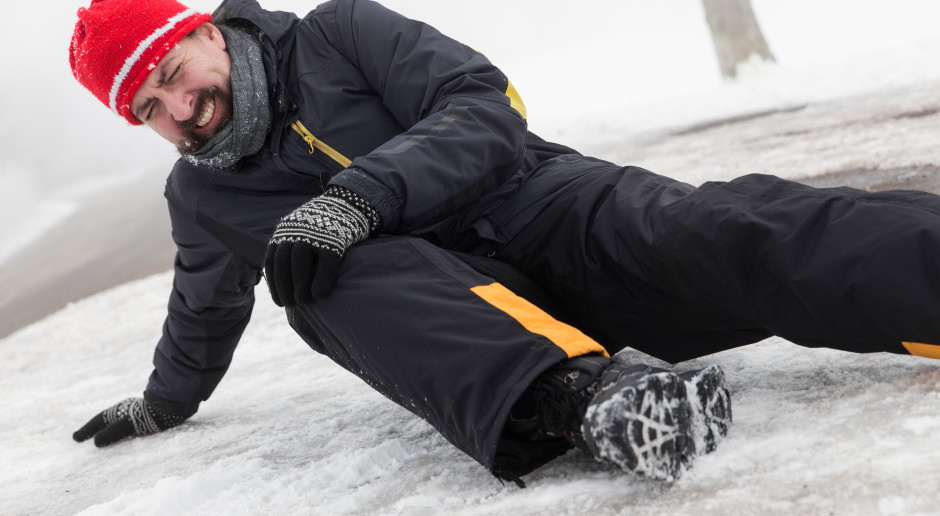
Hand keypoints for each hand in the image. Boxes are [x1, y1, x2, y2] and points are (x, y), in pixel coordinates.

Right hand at [73, 398, 185, 446]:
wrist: (177, 405)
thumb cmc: (152, 415)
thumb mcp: (130, 424)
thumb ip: (112, 433)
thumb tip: (96, 442)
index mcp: (120, 409)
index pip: (99, 420)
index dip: (87, 430)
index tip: (75, 439)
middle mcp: (127, 408)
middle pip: (107, 420)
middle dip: (95, 428)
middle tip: (82, 438)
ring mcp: (138, 411)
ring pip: (118, 421)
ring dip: (108, 429)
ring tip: (101, 439)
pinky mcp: (149, 415)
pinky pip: (129, 424)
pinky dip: (122, 430)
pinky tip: (126, 436)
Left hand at [264, 186, 379, 305]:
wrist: (348, 205)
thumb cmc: (323, 227)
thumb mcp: (300, 231)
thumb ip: (291, 250)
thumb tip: (286, 284)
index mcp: (284, 231)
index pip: (272, 261)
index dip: (274, 284)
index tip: (279, 301)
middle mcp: (295, 232)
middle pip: (283, 264)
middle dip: (284, 288)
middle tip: (291, 305)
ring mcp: (315, 235)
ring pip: (300, 265)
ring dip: (299, 287)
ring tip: (304, 302)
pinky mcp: (335, 240)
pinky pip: (325, 264)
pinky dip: (321, 281)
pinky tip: (320, 295)